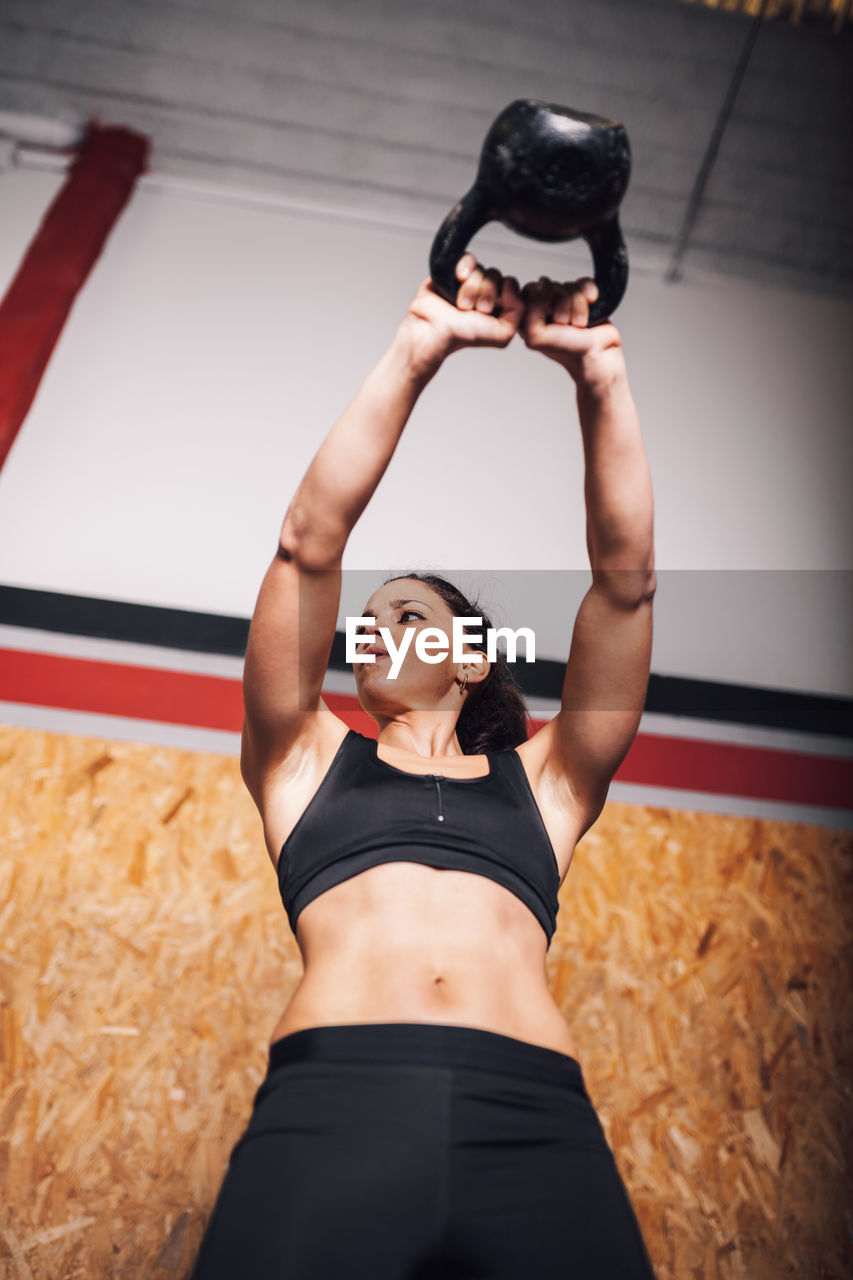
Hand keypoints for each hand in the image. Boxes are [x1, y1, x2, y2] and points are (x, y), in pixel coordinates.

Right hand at [399, 254, 524, 376]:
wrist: (431, 331)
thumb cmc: (461, 336)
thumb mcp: (503, 334)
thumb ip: (519, 311)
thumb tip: (511, 285)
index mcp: (499, 305)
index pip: (512, 285)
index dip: (502, 296)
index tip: (487, 312)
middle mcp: (485, 292)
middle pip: (497, 275)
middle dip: (484, 293)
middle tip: (471, 310)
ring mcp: (469, 281)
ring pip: (482, 268)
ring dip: (471, 287)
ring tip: (459, 304)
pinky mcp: (453, 271)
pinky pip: (469, 258)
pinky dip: (466, 266)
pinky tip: (458, 278)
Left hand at [520, 276, 622, 386]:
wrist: (598, 356)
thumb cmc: (569, 351)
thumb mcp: (537, 337)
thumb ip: (530, 313)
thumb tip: (543, 286)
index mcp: (529, 317)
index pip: (529, 291)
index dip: (542, 301)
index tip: (552, 318)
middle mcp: (546, 309)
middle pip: (549, 286)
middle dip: (562, 304)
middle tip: (566, 322)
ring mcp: (565, 302)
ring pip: (567, 285)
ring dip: (577, 304)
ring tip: (580, 323)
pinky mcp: (583, 297)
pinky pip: (583, 281)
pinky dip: (588, 290)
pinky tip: (591, 302)